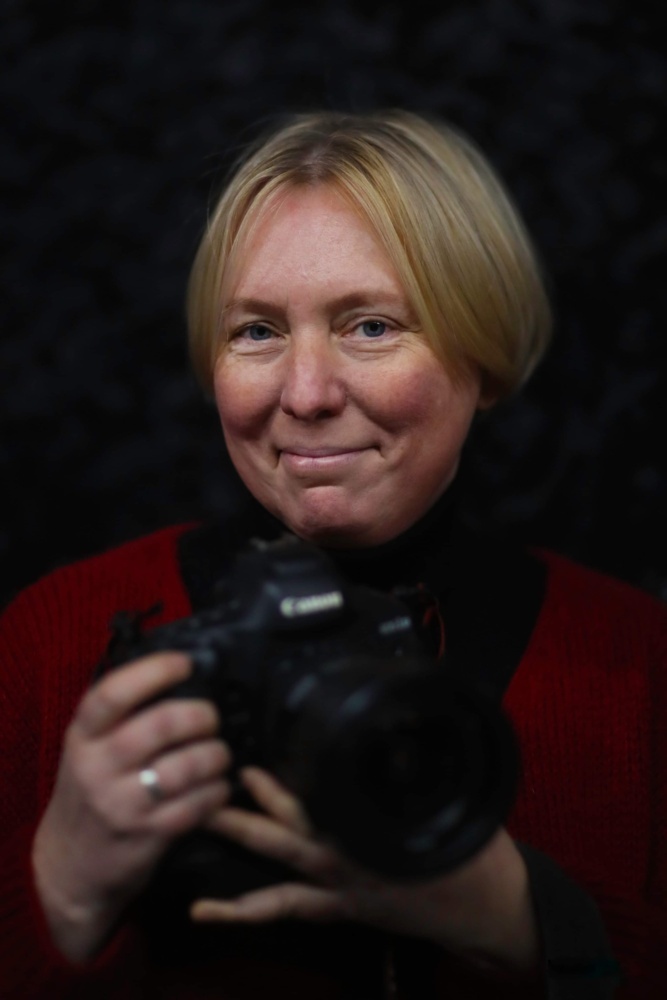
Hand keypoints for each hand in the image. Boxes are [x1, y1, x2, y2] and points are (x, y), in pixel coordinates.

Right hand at [32, 652, 231, 962]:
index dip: (154, 671)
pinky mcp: (147, 836)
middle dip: (200, 715)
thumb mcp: (88, 750)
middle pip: (161, 725)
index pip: (113, 694)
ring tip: (219, 754)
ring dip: (216, 754)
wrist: (68, 867)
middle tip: (210, 718)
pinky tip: (217, 787)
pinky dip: (216, 791)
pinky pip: (196, 805)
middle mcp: (97, 768)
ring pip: (186, 766)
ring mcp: (122, 804)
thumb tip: (180, 677)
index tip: (184, 663)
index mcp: (82, 737)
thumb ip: (120, 718)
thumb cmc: (90, 793)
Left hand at [191, 768, 539, 975]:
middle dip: (244, 804)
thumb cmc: (472, 849)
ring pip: (277, 864)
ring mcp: (340, 887)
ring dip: (239, 841)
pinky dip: (245, 911)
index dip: (280, 778)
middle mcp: (347, 856)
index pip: (316, 795)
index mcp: (370, 827)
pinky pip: (287, 909)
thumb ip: (414, 769)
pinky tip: (208, 910)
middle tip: (208, 778)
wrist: (488, 907)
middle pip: (286, 824)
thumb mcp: (450, 796)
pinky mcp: (340, 909)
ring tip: (199, 822)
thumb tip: (391, 735)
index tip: (250, 752)